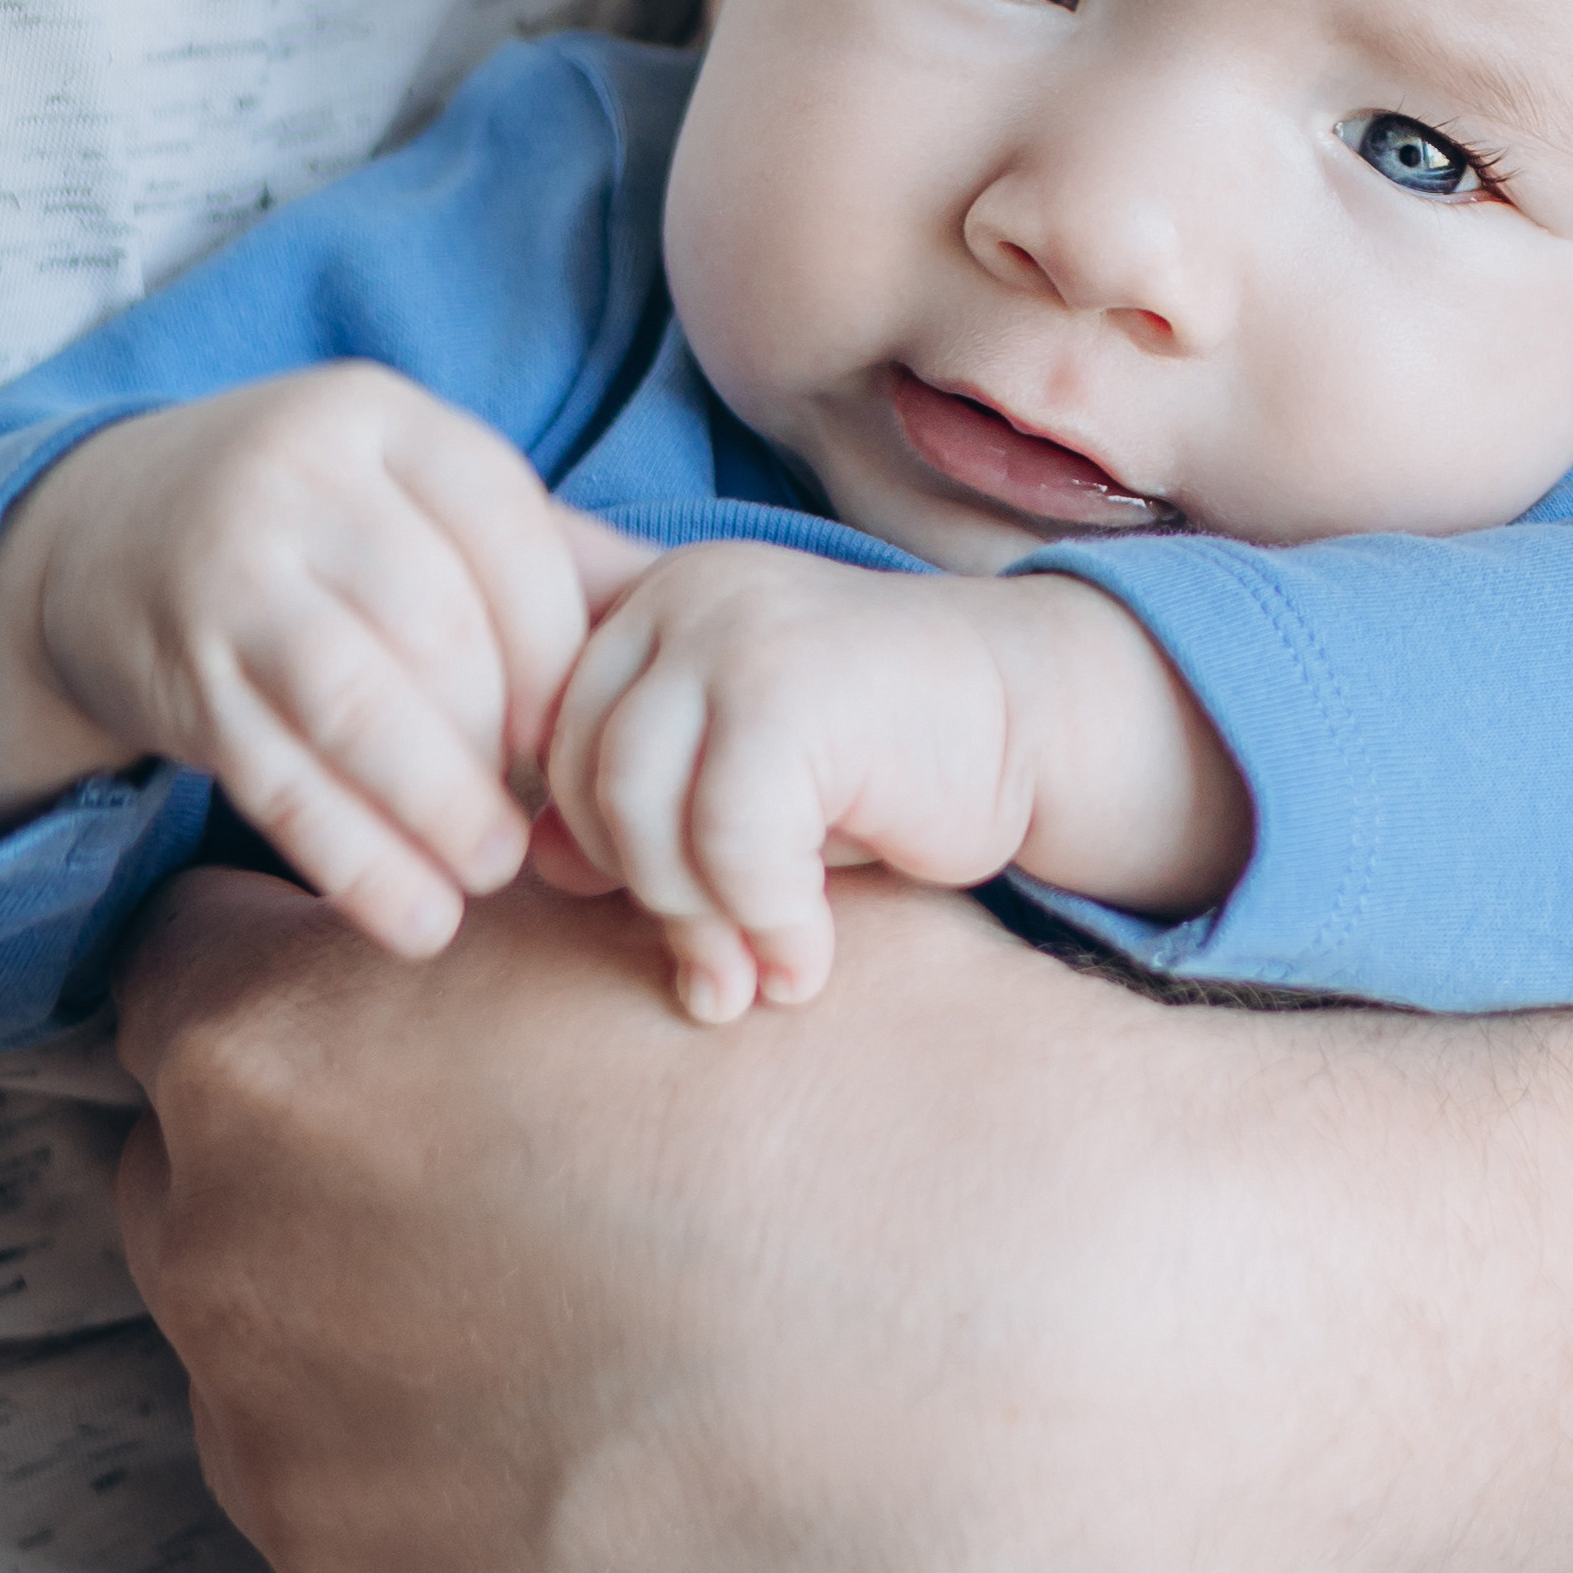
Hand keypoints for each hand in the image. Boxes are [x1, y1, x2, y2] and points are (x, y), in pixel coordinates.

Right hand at [0, 366, 648, 952]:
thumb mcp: (418, 499)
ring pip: (361, 707)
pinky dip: (357, 861)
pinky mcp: (180, 674)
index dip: (560, 647)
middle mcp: (299, 479)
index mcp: (386, 419)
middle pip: (441, 628)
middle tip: (548, 822)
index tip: (582, 732)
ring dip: (441, 811)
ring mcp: (228, 574)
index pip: (508, 533)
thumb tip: (703, 615)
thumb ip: (549, 551)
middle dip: (505, 743)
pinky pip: (281, 779)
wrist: (103, 534)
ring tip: (491, 873)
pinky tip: (415, 918)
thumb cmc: (319, 528)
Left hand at [111, 860, 1184, 1572]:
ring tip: (623, 1354)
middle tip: (543, 1193)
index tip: (439, 1026)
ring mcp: (297, 1474)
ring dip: (397, 1368)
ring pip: (283, 1398)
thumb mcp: (680, 910)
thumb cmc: (902, 1079)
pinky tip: (625, 1492)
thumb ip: (493, 924)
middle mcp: (235, 1255)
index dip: (324, 987)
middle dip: (335, 1179)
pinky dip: (461, 1550)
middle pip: (210, 1193)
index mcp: (279, 1041)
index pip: (189, 981)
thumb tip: (462, 935)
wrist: (1055, 1340)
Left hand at [541, 547, 1250, 1021]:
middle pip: (581, 776)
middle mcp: (684, 593)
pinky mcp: (793, 683)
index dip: (589, 847)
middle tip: (715, 975)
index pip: (550, 741)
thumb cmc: (887, 761)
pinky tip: (810, 961)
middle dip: (643, 896)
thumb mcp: (741, 779)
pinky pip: (726, 838)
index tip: (673, 917)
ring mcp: (736, 627)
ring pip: (638, 810)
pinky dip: (764, 921)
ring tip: (759, 979)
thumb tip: (530, 863)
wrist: (1042, 724)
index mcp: (654, 600)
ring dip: (698, 923)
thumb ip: (639, 799)